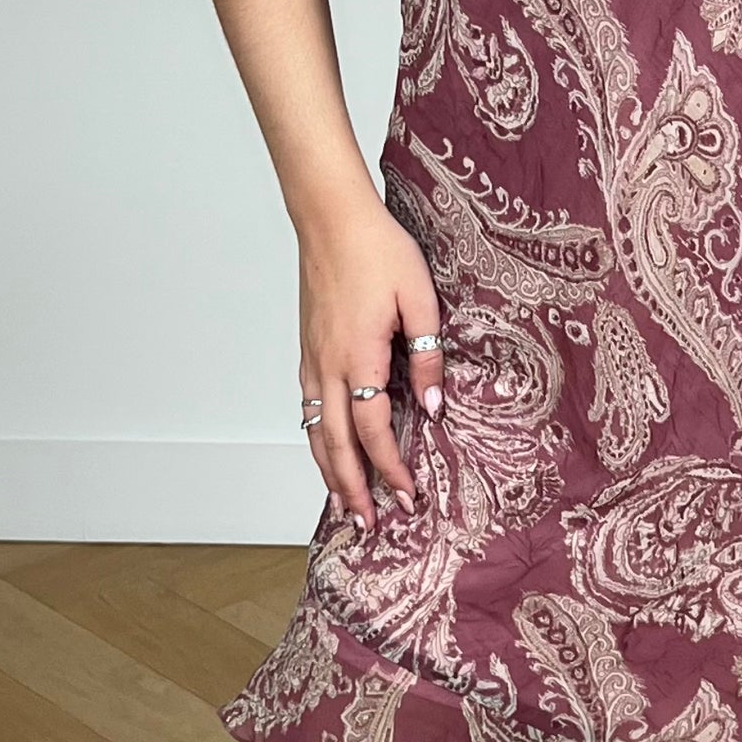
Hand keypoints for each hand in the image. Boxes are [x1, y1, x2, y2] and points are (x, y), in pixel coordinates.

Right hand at [296, 197, 445, 533]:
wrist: (330, 216)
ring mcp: (311, 359)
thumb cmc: (378, 249)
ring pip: (313, 431)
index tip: (407, 496)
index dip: (390, 468)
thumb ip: (427, 356)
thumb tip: (435, 407)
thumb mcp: (419, 299)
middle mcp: (327, 366)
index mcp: (358, 357)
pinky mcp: (307, 349)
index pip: (373, 430)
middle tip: (368, 525)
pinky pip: (307, 408)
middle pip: (334, 444)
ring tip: (343, 505)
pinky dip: (316, 440)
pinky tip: (326, 451)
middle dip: (352, 489)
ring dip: (328, 472)